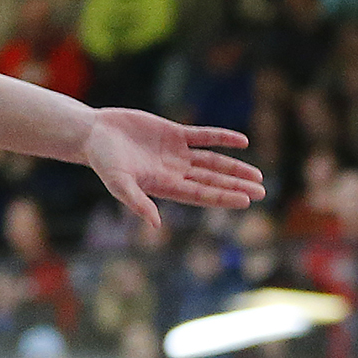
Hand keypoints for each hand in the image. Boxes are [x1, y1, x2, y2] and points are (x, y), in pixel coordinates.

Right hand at [81, 108, 265, 229]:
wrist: (93, 133)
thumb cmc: (103, 161)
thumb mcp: (118, 183)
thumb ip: (137, 202)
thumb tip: (155, 225)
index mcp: (165, 186)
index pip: (201, 194)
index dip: (224, 197)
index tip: (246, 201)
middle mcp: (175, 172)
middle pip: (213, 180)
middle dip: (237, 186)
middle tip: (263, 192)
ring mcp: (176, 153)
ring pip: (213, 161)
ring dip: (235, 168)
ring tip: (258, 175)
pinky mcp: (174, 133)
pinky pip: (203, 136)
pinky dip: (222, 138)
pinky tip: (242, 141)